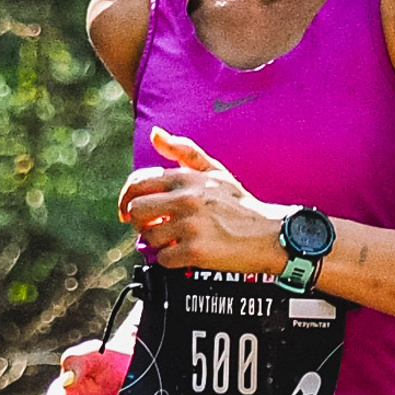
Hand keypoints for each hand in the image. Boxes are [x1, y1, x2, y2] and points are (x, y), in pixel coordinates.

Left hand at [118, 127, 288, 274]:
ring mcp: (190, 226)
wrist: (269, 234)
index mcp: (186, 178)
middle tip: (151, 228)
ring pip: (148, 237)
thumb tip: (155, 133)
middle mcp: (185, 199)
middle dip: (138, 222)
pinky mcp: (196, 251)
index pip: (137, 182)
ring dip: (156, 243)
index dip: (126, 198)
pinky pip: (164, 259)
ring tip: (173, 241)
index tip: (127, 210)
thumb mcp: (214, 171)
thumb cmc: (239, 203)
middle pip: (135, 210)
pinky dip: (170, 261)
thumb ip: (182, 151)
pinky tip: (184, 254)